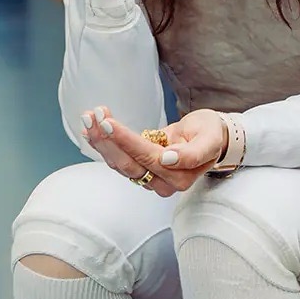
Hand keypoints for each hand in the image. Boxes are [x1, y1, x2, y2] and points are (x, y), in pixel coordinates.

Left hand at [81, 107, 228, 195]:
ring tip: (89, 116)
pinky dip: (102, 145)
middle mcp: (162, 183)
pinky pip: (117, 161)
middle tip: (93, 115)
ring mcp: (149, 179)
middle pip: (127, 164)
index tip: (108, 122)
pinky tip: (90, 130)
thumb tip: (168, 159)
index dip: (125, 140)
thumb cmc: (210, 135)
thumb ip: (193, 153)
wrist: (209, 138)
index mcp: (180, 176)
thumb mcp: (209, 139)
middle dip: (107, 139)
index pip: (146, 157)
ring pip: (118, 163)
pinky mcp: (140, 171)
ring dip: (101, 140)